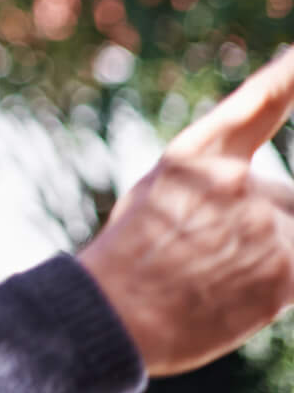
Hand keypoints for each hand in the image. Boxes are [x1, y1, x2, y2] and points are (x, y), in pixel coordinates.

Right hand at [78, 47, 293, 375]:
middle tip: (215, 253)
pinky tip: (229, 298)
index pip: (260, 103)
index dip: (289, 76)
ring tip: (212, 281)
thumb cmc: (132, 255)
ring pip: (289, 240)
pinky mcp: (286, 273)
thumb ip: (220, 185)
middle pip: (285, 200)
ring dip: (265, 261)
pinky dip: (271, 286)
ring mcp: (263, 227)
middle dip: (268, 224)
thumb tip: (277, 201)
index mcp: (195, 155)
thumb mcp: (162, 195)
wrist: (117, 316)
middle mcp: (234, 182)